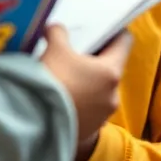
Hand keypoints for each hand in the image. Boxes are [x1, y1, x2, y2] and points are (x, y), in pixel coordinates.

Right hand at [39, 26, 131, 160]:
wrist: (35, 124)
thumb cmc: (52, 81)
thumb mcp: (54, 49)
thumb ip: (58, 33)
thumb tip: (55, 29)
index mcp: (111, 72)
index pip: (124, 43)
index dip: (114, 34)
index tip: (102, 31)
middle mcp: (113, 95)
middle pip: (110, 70)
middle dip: (95, 62)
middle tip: (76, 56)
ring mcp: (103, 116)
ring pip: (100, 93)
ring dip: (87, 86)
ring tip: (65, 81)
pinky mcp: (90, 131)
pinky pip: (89, 111)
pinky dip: (79, 104)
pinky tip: (61, 100)